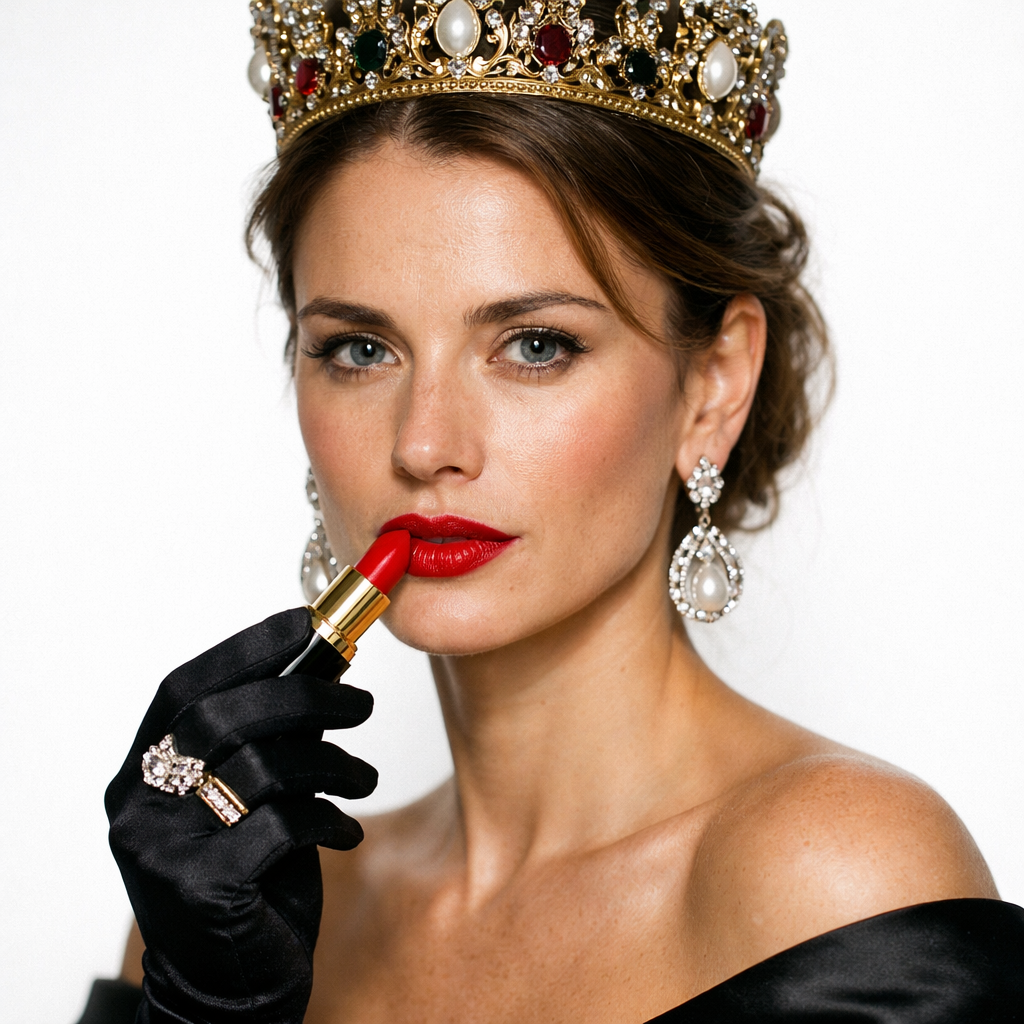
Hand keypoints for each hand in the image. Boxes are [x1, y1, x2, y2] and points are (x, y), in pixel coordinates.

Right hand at [105, 608, 377, 1023]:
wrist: (230, 982)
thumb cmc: (247, 874)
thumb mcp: (255, 794)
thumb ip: (272, 733)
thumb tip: (326, 658)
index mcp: (141, 770)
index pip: (185, 686)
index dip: (247, 648)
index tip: (307, 622)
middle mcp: (135, 804)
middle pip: (224, 716)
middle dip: (306, 696)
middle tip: (363, 703)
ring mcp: (160, 848)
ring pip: (261, 768)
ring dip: (333, 763)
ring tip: (365, 777)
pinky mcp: (201, 889)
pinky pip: (281, 825)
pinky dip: (328, 819)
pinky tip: (345, 831)